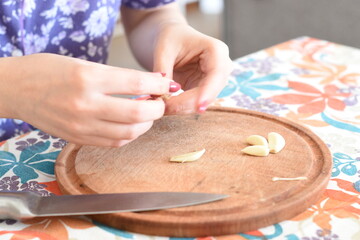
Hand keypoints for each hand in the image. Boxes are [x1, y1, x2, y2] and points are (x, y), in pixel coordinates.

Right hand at [0, 53, 177, 146]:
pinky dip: (129, 135)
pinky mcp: (77, 139)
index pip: (137, 84)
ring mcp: (81, 126)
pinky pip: (113, 142)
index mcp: (88, 78)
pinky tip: (131, 125)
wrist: (16, 89)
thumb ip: (117, 77)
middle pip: (138, 113)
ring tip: (147, 114)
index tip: (166, 83)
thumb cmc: (48, 70)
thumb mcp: (84, 64)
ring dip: (145, 124)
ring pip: (129, 133)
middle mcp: (85, 104)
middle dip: (158, 108)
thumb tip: (149, 84)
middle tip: (160, 102)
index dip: (159, 84)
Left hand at [153, 23, 232, 114]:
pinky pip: (195, 103)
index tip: (198, 107)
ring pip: (203, 101)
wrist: (172, 38)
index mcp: (216, 50)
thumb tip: (161, 95)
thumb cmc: (170, 37)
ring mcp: (214, 80)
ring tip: (163, 107)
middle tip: (165, 109)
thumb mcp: (163, 50)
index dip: (208, 93)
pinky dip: (181, 106)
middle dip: (189, 103)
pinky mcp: (205, 89)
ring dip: (183, 107)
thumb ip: (163, 71)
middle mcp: (221, 67)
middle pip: (210, 92)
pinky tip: (168, 106)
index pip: (216, 75)